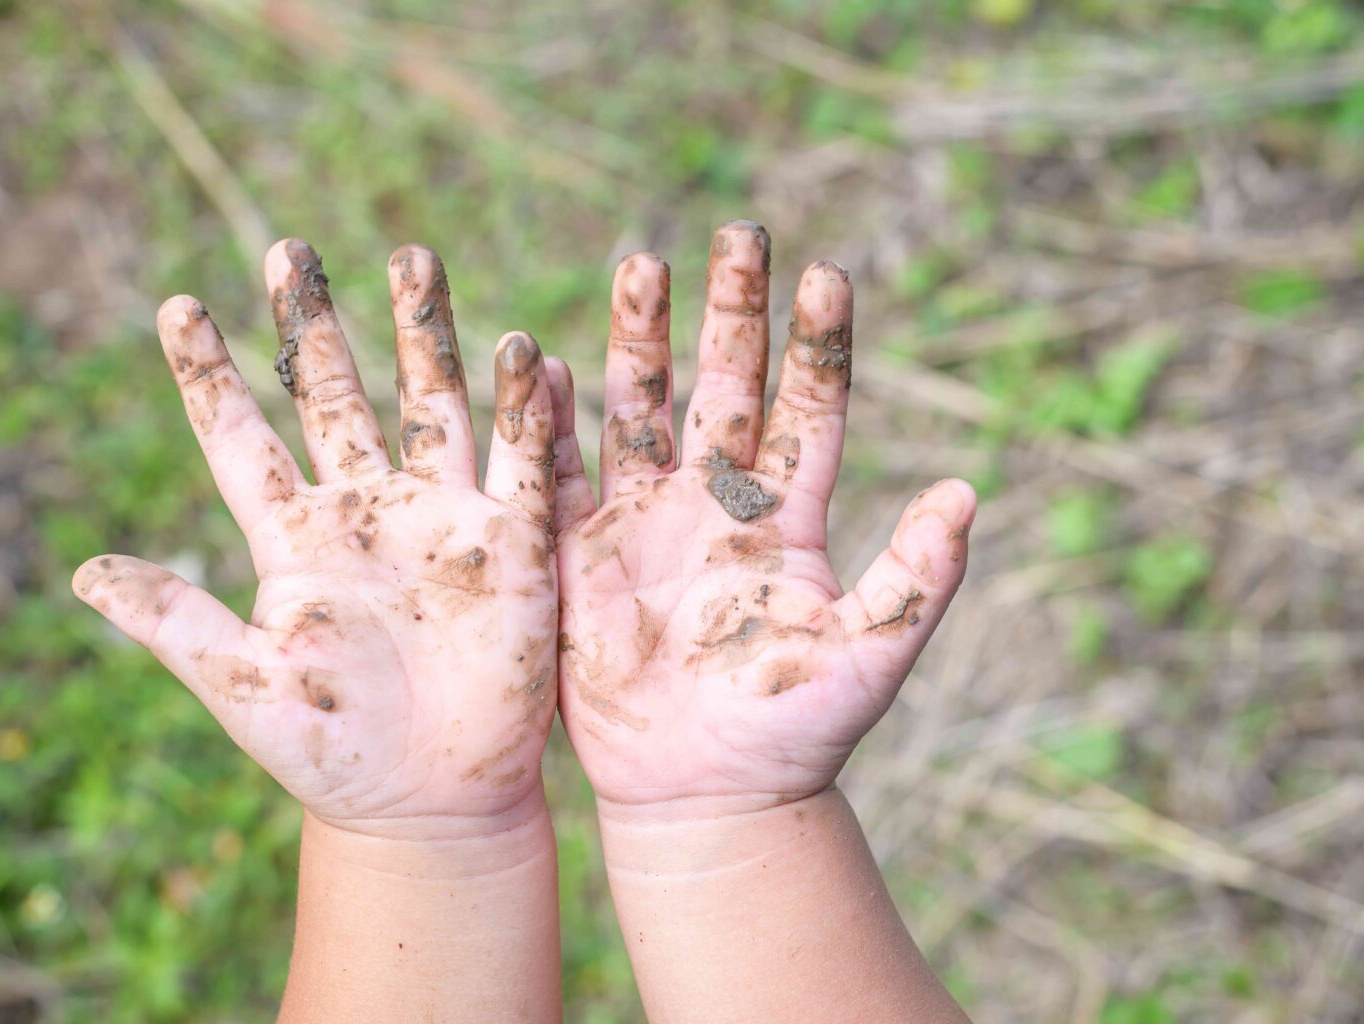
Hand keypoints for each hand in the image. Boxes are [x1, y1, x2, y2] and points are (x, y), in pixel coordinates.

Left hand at [74, 240, 558, 837]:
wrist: (432, 803)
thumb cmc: (333, 753)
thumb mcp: (244, 688)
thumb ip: (175, 623)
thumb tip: (81, 574)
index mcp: (295, 539)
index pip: (243, 440)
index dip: (211, 376)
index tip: (177, 307)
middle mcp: (365, 512)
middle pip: (337, 398)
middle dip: (316, 326)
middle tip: (291, 251)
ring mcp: (440, 521)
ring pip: (433, 406)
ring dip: (426, 336)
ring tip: (412, 258)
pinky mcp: (512, 547)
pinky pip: (523, 465)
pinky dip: (530, 413)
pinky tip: (530, 355)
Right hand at [552, 221, 976, 814]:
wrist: (706, 793)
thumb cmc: (795, 732)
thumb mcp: (868, 654)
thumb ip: (916, 577)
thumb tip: (967, 492)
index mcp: (789, 519)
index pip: (808, 410)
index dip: (816, 346)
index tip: (827, 274)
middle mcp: (719, 504)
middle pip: (725, 387)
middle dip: (732, 312)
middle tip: (739, 234)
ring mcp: (647, 523)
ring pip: (644, 411)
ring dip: (642, 342)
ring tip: (644, 265)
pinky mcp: (584, 555)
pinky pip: (565, 476)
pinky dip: (553, 423)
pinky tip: (545, 364)